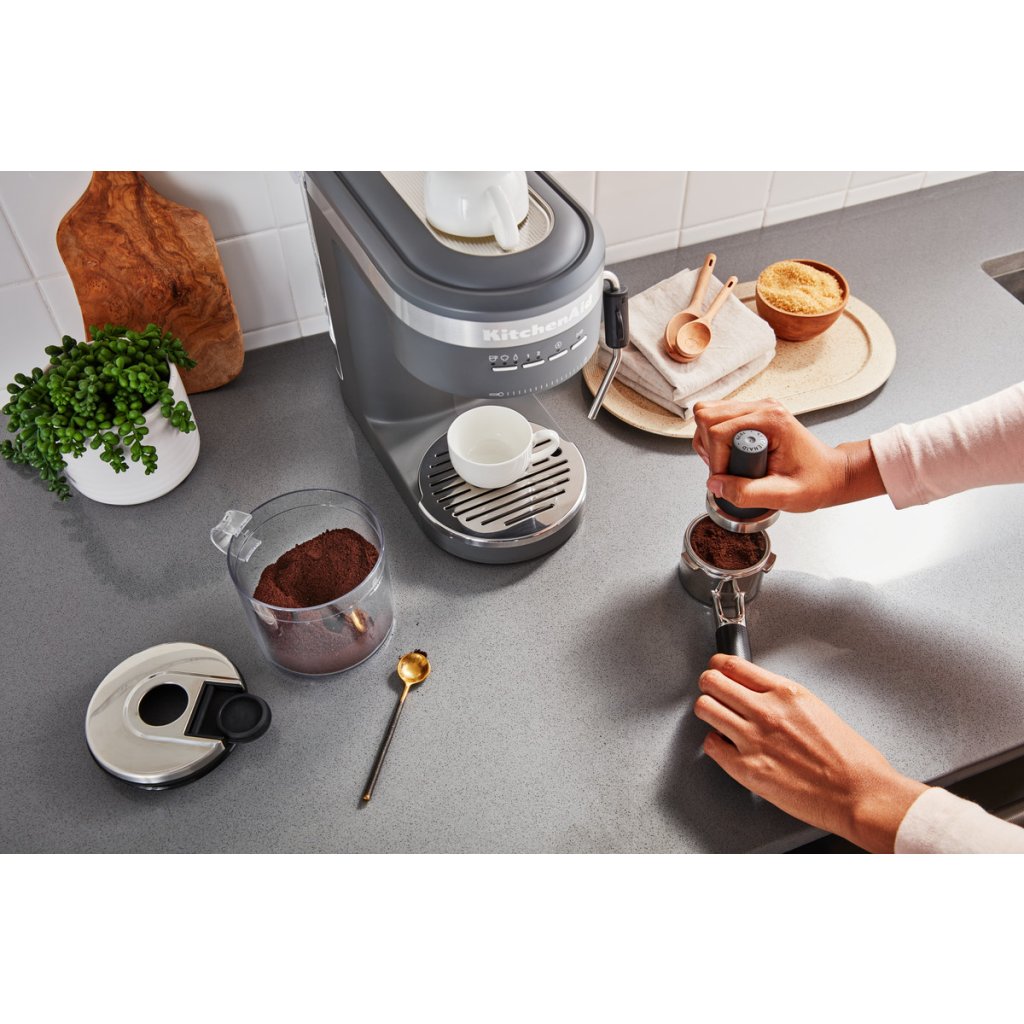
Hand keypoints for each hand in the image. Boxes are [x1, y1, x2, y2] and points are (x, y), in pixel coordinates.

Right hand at [691, 398, 884, 512]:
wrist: (832, 474)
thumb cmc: (816, 482)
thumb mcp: (784, 495)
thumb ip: (747, 493)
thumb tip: (715, 484)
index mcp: (772, 420)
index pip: (719, 430)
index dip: (716, 459)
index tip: (727, 480)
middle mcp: (763, 407)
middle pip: (707, 415)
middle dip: (707, 447)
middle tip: (724, 469)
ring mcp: (757, 408)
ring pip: (708, 413)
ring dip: (708, 442)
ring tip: (726, 464)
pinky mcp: (753, 414)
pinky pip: (717, 418)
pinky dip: (713, 439)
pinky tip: (728, 456)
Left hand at [694, 654, 927, 851]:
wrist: (861, 793)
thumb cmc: (850, 758)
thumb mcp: (816, 707)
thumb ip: (782, 698)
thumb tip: (758, 693)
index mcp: (786, 693)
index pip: (733, 665)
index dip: (718, 665)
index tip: (717, 669)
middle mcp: (765, 711)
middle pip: (712, 681)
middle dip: (709, 685)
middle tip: (712, 692)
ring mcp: (753, 740)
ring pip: (705, 708)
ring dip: (707, 710)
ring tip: (716, 717)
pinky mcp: (747, 769)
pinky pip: (711, 746)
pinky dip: (714, 744)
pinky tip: (726, 745)